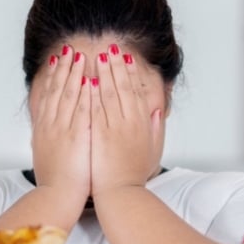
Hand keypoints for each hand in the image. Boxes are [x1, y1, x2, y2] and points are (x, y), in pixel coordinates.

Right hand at [30, 45, 91, 206]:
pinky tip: (89, 80)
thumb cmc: (55, 183)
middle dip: (62, 69)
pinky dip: (84, 94)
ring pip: (67, 96)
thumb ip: (50, 140)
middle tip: (66, 50)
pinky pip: (81, 110)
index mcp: (45, 130)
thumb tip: (50, 132)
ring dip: (73, 75)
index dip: (52, 78)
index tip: (56, 62)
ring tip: (78, 56)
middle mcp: (51, 126)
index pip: (48, 97)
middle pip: (56, 91)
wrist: (55, 197)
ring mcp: (62, 130)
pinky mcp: (76, 137)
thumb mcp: (47, 157)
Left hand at [90, 44, 163, 196]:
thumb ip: (156, 129)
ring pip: (108, 94)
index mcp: (143, 124)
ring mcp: (114, 128)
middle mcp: (130, 123)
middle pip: (123, 88)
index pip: (137, 92)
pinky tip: (87, 80)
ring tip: (97, 56)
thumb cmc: (134, 176)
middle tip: (111, 49)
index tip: (126, 58)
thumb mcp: (153, 151)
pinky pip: (95, 109)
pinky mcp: (99, 135)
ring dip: (103, 74)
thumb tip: (156, 111)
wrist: (121, 194)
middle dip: (116, 66)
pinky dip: (92, 94)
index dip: (131, 74)